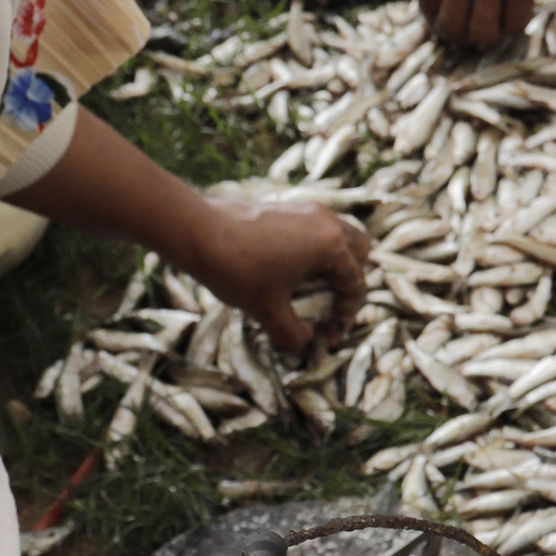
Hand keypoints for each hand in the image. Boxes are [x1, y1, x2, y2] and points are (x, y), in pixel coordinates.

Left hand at [195, 196, 368, 357]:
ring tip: (311, 289)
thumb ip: (292, 335)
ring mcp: (306, 210)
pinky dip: (313, 250)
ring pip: (338, 235)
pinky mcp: (286, 207)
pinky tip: (288, 270)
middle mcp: (326, 222)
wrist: (197, 231)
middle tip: (329, 306)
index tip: (326, 336)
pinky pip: (315, 228)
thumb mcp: (268, 311)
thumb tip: (302, 348)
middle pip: (358, 251)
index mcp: (331, 246)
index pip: (355, 284)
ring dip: (333, 263)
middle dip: (349, 282)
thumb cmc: (237, 270)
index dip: (345, 316)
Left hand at [415, 0, 555, 48]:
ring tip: (494, 29)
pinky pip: (514, 22)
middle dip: (459, 36)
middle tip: (471, 34)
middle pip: (450, 25)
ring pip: (481, 32)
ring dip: (486, 37)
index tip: (450, 22)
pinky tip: (518, 12)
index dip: (438, 19)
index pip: (427, 4)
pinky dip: (514, 26)